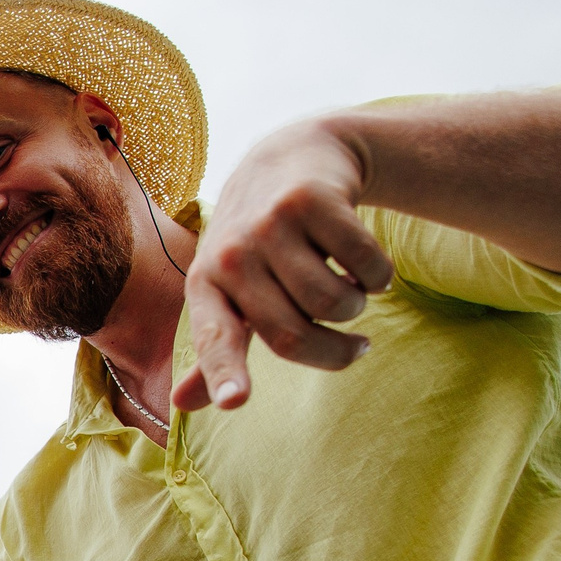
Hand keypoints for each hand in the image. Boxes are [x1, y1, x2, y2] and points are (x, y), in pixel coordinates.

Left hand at [174, 116, 392, 412]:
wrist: (292, 156)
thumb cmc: (257, 240)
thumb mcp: (227, 289)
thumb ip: (214, 348)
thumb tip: (181, 404)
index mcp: (205, 286)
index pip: (214, 338)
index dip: (224, 372)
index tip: (234, 401)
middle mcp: (230, 255)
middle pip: (293, 335)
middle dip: (336, 353)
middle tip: (355, 348)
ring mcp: (268, 224)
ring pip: (333, 303)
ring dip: (356, 306)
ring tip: (352, 289)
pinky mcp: (310, 200)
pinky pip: (365, 266)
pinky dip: (379, 274)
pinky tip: (367, 262)